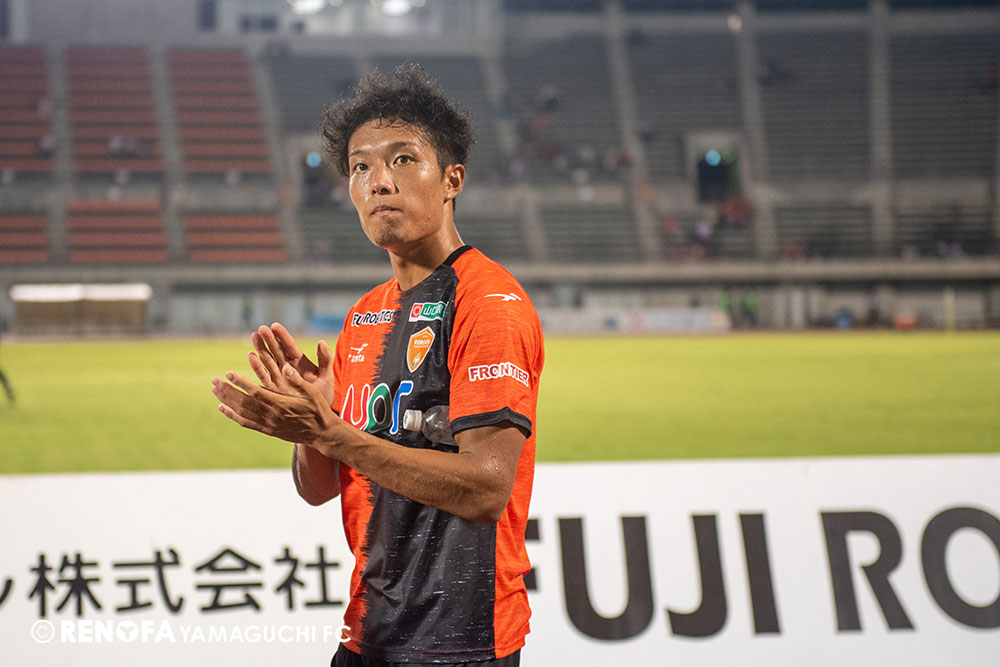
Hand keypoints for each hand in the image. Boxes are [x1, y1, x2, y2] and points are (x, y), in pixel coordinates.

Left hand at [212, 363, 341, 446]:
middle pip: (244, 403)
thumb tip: (285, 366)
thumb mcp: (312, 392)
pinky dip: (232, 415)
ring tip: (215, 389)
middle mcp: (271, 416)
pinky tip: (223, 407)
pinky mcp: (267, 430)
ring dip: (227, 400)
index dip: (241, 383)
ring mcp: (268, 424)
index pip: (256, 392)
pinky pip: (246, 423)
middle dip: (227, 390)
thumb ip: (297, 380)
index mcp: (281, 404)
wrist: (321, 433)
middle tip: (214, 380)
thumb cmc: (318, 409)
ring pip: (242, 412)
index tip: (229, 374)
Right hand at [249, 323, 334, 407]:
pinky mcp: (273, 388)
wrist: (318, 416)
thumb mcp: (327, 376)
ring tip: (254, 336)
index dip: (283, 336)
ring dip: (261, 348)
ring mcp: (279, 377)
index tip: (275, 326)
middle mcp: (288, 367)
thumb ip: (325, 360)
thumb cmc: (324, 395)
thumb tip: (322, 342)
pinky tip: (251, 356)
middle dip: (269, 339)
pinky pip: (264, 376)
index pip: (290, 346)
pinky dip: (257, 366)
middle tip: (261, 328)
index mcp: (300, 362)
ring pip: (268, 360)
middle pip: (277, 350)